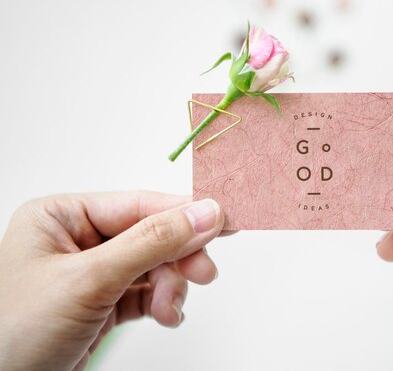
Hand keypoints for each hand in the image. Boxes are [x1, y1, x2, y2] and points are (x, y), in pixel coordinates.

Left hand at [0, 191, 223, 370]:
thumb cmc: (14, 334)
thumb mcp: (89, 280)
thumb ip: (152, 243)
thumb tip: (204, 213)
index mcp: (61, 217)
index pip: (137, 204)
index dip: (184, 212)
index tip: (225, 220)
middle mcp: (77, 240)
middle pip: (152, 235)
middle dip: (178, 258)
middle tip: (204, 274)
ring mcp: (92, 272)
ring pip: (155, 265)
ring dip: (171, 287)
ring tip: (169, 309)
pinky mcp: (103, 302)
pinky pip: (148, 291)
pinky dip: (163, 303)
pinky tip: (166, 316)